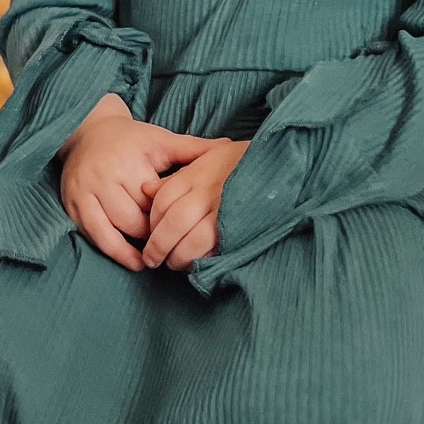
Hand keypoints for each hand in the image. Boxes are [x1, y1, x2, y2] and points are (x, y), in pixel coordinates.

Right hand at [58, 95, 218, 271]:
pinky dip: (115, 252)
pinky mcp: (73, 204)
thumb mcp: (162, 140)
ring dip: (138, 247)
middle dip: (156, 234)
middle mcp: (107, 176)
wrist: (86, 132)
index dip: (174, 217)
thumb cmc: (131, 140)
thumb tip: (230, 147)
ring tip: (157, 258)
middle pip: (137, 217)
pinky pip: (95, 235)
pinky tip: (134, 262)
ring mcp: (87, 191)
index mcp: (132, 160)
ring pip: (117, 229)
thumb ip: (194, 149)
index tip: (190, 229)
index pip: (158, 199)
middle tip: (175, 246)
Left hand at [142, 138, 248, 270]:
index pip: (162, 201)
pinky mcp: (242, 228)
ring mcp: (226, 210)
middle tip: (154, 259)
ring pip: (194, 240)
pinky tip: (199, 261)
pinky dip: (203, 259)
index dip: (153, 223)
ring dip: (180, 257)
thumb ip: (175, 178)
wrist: (278, 163)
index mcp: (196, 174)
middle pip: (174, 223)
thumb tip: (146, 190)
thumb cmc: (235, 163)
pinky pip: (217, 249)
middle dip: (159, 246)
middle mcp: (209, 191)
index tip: (150, 235)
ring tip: (176, 263)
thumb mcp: (203, 160)